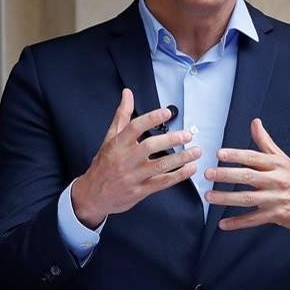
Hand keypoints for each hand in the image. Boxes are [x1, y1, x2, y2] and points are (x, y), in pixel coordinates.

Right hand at [71, 89, 202, 227]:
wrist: (92, 195)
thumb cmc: (103, 165)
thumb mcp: (109, 138)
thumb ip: (122, 115)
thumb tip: (127, 93)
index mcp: (117, 144)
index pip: (134, 127)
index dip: (151, 118)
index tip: (167, 112)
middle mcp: (124, 160)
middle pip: (149, 147)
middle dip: (171, 140)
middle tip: (188, 135)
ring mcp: (132, 176)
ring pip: (159, 166)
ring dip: (180, 158)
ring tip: (196, 151)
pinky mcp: (139, 191)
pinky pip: (162, 183)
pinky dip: (178, 176)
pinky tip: (190, 168)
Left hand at [204, 118, 289, 233]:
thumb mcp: (283, 159)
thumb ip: (265, 142)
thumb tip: (255, 122)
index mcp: (277, 165)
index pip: (254, 157)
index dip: (236, 155)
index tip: (219, 154)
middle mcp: (277, 180)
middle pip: (249, 177)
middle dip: (227, 175)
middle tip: (208, 173)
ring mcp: (276, 199)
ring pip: (248, 199)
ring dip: (227, 198)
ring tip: (209, 196)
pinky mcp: (276, 215)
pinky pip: (254, 220)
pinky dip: (238, 223)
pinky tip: (223, 224)